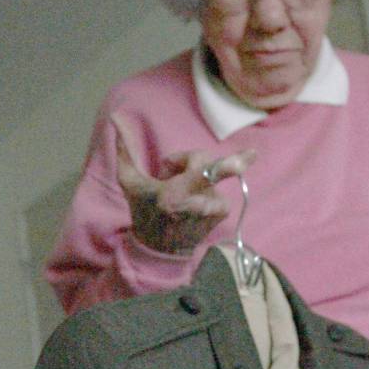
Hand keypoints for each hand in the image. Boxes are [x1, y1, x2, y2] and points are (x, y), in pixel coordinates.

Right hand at [116, 140, 256, 252]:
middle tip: (177, 172)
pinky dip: (206, 191)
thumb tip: (115, 118)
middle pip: (211, 167)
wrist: (160, 250)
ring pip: (211, 177)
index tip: (252, 156)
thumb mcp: (130, 183)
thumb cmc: (143, 211)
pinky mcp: (221, 215)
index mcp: (174, 194)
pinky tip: (193, 202)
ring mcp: (212, 210)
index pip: (203, 171)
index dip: (229, 164)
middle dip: (196, 161)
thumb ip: (124, 151)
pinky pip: (218, 190)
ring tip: (181, 193)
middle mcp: (197, 203)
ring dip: (196, 179)